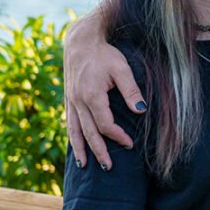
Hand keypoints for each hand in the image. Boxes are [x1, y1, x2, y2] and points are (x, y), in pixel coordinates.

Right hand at [64, 12, 146, 169]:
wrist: (81, 41)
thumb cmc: (105, 54)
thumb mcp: (122, 68)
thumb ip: (131, 90)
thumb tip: (141, 110)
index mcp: (92, 95)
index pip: (105, 124)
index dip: (117, 136)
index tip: (129, 143)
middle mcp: (78, 101)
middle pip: (88, 133)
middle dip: (99, 151)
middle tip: (108, 167)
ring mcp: (71, 101)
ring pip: (75, 131)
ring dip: (80, 149)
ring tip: (85, 166)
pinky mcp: (69, 98)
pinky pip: (70, 122)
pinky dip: (72, 137)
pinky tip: (76, 147)